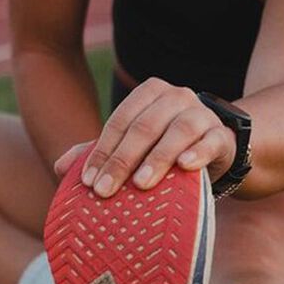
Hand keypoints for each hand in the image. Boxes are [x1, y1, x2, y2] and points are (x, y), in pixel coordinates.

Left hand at [56, 78, 236, 196]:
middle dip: (121, 160)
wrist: (212, 148)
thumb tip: (60, 166)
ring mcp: (202, 113)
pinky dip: (198, 153)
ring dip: (157, 159)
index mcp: (148, 93)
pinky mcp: (223, 135)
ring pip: (178, 132)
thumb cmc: (162, 146)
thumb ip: (98, 151)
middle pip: (144, 127)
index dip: (101, 152)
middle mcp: (176, 97)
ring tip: (140, 184)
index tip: (87, 181)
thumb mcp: (129, 146)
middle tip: (105, 190)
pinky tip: (185, 167)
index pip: (119, 122)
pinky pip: (211, 141)